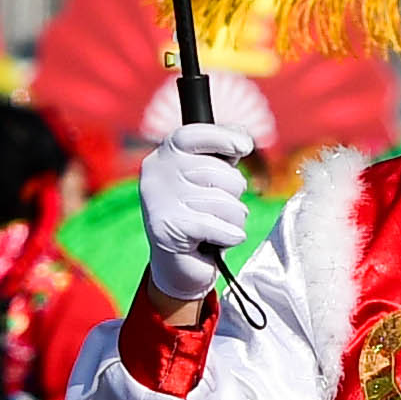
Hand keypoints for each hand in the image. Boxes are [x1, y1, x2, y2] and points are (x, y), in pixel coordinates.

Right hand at [138, 101, 255, 303]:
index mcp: (164, 156)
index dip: (223, 137)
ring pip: (224, 201)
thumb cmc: (198, 215)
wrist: (178, 264)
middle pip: (218, 172)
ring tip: (217, 226)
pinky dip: (229, 236)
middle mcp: (156, 174)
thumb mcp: (209, 177)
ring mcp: (158, 201)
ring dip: (233, 219)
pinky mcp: (166, 228)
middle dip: (234, 192)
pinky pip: (218, 226)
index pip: (193, 135)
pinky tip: (219, 241)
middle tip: (221, 208)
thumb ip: (222, 153)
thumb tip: (242, 137)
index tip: (245, 147)